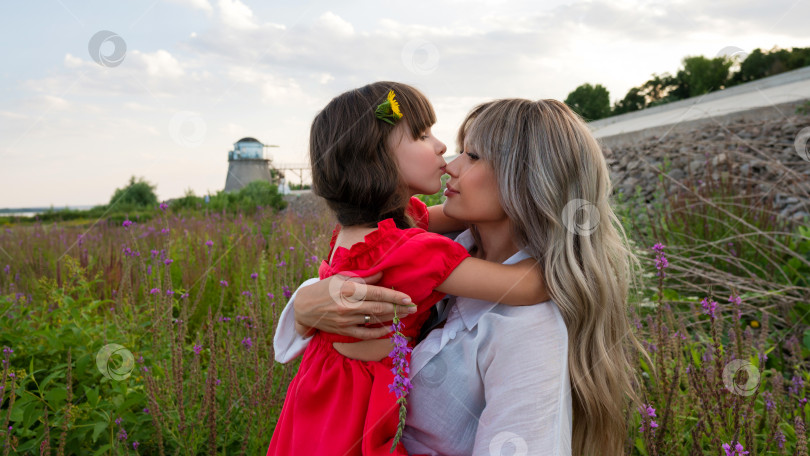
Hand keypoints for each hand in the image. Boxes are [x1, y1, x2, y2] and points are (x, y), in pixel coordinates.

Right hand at [293, 272, 415, 339]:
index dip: (394, 296)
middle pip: (380, 308)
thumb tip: (382, 274)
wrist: (305, 308)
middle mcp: (349, 306)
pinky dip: (379, 332)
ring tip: (406, 315)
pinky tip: (390, 328)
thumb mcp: (342, 278)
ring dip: (393, 318)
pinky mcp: (344, 331)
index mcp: (349, 290)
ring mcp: (347, 320)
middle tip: (414, 307)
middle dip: (399, 308)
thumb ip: (363, 278)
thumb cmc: (324, 289)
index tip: (408, 297)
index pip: (377, 293)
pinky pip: (366, 334)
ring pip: (375, 320)